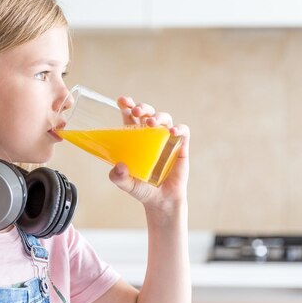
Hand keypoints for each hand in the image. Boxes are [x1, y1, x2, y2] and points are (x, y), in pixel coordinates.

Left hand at [108, 96, 189, 212]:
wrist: (162, 202)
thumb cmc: (143, 189)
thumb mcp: (127, 184)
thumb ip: (119, 177)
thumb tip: (118, 166)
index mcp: (135, 138)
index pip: (131, 116)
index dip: (127, 106)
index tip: (122, 100)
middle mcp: (151, 135)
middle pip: (148, 113)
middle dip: (142, 108)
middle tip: (136, 111)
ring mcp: (167, 140)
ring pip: (165, 118)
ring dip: (158, 116)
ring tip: (151, 123)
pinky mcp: (181, 147)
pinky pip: (183, 132)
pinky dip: (179, 128)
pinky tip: (172, 132)